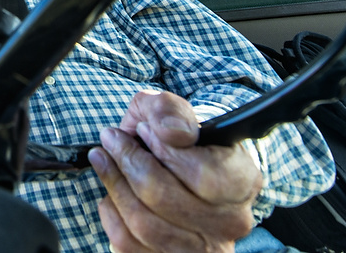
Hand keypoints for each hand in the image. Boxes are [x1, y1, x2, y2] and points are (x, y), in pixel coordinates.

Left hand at [88, 90, 261, 251]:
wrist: (175, 163)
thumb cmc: (174, 134)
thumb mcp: (171, 108)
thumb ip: (169, 110)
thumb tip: (172, 134)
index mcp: (242, 180)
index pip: (203, 175)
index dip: (165, 151)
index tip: (142, 129)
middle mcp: (230, 221)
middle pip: (166, 201)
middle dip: (129, 165)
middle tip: (111, 140)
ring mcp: (204, 248)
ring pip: (145, 225)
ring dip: (115, 186)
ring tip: (103, 159)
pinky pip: (128, 244)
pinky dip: (112, 212)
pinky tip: (113, 191)